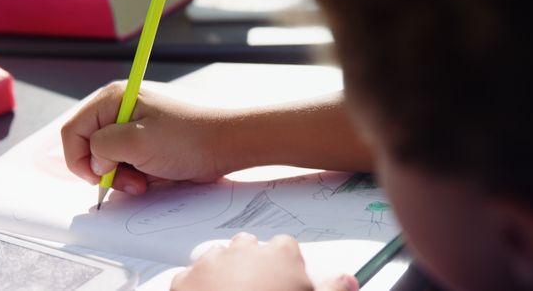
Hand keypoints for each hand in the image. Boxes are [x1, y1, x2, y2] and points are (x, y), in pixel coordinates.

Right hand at [61, 82, 233, 194]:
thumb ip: (103, 148)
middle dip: (105, 170)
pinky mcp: (146, 142)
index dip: (79, 159)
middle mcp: (120, 109)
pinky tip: (153, 177)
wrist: (227, 145)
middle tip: (127, 181)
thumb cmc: (189, 139)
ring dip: (122, 176)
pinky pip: (127, 163)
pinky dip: (135, 176)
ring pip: (108, 160)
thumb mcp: (137, 142)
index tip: (98, 178)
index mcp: (114, 98)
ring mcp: (134, 126)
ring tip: (144, 181)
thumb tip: (94, 161)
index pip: (73, 130)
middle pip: (89, 147)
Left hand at [171, 233, 358, 290]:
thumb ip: (333, 289)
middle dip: (253, 263)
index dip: (285, 266)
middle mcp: (246, 249)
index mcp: (281, 254)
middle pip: (250, 246)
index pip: (286, 247)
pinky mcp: (185, 278)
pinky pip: (191, 276)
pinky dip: (197, 288)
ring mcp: (213, 261)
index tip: (285, 282)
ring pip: (219, 257)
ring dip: (224, 271)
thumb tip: (348, 279)